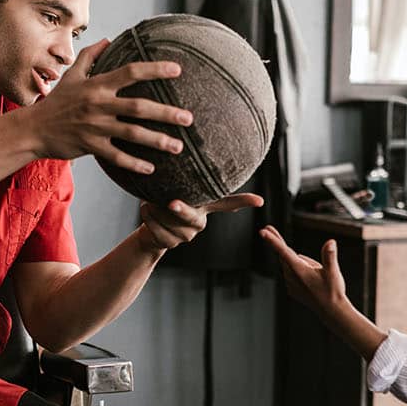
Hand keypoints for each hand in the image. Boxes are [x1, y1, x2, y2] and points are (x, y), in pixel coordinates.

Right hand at [28, 38, 193, 174]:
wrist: (33, 129)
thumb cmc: (56, 102)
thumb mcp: (71, 75)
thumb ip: (91, 56)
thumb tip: (109, 39)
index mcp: (97, 85)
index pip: (130, 72)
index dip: (154, 69)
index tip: (177, 69)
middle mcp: (98, 105)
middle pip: (138, 107)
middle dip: (166, 113)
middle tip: (189, 118)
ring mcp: (95, 127)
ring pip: (132, 133)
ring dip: (157, 140)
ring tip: (178, 146)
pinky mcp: (90, 146)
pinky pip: (116, 156)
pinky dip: (133, 163)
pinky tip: (151, 168)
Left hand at [139, 194, 263, 250]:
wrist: (148, 230)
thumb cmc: (159, 202)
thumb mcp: (168, 190)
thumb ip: (176, 182)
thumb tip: (174, 161)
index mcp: (203, 205)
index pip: (227, 203)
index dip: (243, 201)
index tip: (260, 201)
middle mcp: (199, 221)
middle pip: (193, 217)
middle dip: (182, 210)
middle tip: (172, 203)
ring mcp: (187, 235)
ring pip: (171, 222)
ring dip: (155, 210)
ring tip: (148, 201)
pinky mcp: (173, 244)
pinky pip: (159, 231)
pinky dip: (149, 220)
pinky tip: (146, 211)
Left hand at [259, 225, 348, 316]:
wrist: (331, 310)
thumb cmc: (333, 291)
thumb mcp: (333, 272)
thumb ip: (329, 256)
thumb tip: (330, 242)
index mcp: (299, 270)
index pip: (283, 251)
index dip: (273, 240)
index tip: (263, 232)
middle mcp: (291, 277)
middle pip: (283, 255)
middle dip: (277, 242)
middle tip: (267, 229)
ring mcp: (290, 283)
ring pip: (290, 264)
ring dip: (298, 261)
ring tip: (318, 271)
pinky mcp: (292, 288)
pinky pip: (292, 273)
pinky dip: (298, 270)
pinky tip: (312, 278)